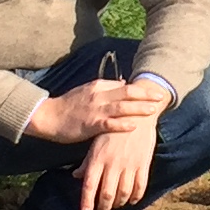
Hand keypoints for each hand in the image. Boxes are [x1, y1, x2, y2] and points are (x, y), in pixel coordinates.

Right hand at [24, 75, 175, 142]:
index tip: (155, 89)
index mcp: (99, 86)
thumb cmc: (69, 106)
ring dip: (138, 107)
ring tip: (153, 109)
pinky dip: (122, 124)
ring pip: (121, 107)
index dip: (141, 88)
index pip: (124, 85)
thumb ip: (106, 88)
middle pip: (127, 93)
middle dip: (145, 94)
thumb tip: (123, 84)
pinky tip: (134, 125)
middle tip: (161, 96)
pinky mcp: (90, 124)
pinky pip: (109, 124)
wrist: (49, 117)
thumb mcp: (88, 91)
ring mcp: (95, 110)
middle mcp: (99, 95)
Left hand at [77, 120, 156, 209]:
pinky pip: (140, 186)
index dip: (87, 202)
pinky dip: (136, 196)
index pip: (89, 186)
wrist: (137, 111)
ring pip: (123, 193)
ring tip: (116, 206)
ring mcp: (129, 164)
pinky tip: (133, 200)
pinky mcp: (143, 163)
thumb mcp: (96, 143)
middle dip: (103, 207)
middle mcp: (112, 164)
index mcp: (97, 158)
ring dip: (119, 203)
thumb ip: (87, 162)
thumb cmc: (112, 127)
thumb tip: (76, 176)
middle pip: (107, 194)